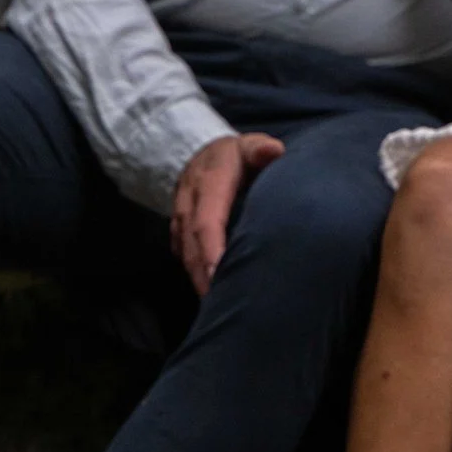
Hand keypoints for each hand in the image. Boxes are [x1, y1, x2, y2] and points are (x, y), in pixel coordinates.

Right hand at [171, 133, 285, 296]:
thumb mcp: (249, 145)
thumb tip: (273, 151)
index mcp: (209, 182)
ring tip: (214, 306)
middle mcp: (189, 202)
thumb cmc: (235, 156)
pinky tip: (207, 292)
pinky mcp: (178, 229)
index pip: (207, 220)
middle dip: (203, 275)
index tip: (218, 273)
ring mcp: (180, 216)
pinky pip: (182, 253)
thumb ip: (260, 149)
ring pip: (185, 253)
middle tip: (218, 304)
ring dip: (197, 279)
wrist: (199, 152)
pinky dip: (194, 273)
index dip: (211, 249)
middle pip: (193, 244)